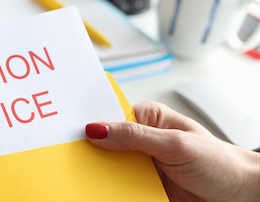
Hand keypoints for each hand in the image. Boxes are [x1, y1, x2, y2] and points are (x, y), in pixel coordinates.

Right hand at [85, 101, 259, 201]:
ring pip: (109, 168)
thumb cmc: (219, 162)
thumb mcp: (176, 144)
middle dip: (91, 151)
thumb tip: (98, 129)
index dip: (90, 121)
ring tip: (87, 178)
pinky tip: (104, 192)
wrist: (239, 195)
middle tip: (73, 157)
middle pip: (104, 144)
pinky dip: (112, 191)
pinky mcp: (142, 186)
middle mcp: (142, 140)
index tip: (71, 130)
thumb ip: (135, 137)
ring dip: (101, 174)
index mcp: (149, 119)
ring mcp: (141, 164)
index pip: (110, 115)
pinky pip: (120, 188)